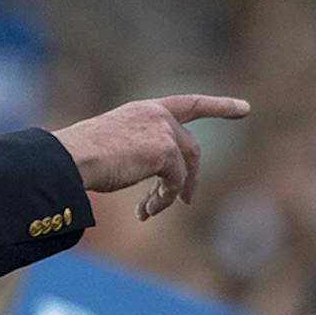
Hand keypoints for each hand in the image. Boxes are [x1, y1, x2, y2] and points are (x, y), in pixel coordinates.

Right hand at [52, 95, 250, 220]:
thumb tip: (150, 183)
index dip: (219, 106)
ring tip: (153, 210)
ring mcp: (163, 131)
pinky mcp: (164, 151)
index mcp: (144, 110)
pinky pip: (174, 182)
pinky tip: (145, 211)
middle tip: (187, 200)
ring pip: (184, 167)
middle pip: (190, 147)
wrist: (70, 158)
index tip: (245, 108)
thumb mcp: (111, 145)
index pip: (188, 104)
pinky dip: (162, 200)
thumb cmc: (78, 156)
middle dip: (191, 176)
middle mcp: (157, 115)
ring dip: (173, 193)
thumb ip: (137, 153)